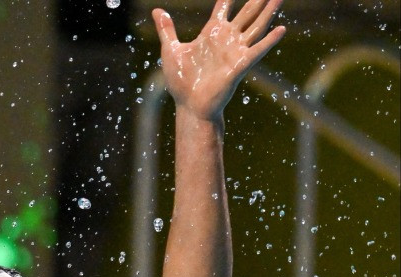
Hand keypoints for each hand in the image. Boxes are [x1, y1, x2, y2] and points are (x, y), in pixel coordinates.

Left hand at [154, 0, 285, 120]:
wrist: (189, 104)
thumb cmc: (181, 81)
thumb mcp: (170, 50)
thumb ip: (166, 30)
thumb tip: (156, 11)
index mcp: (211, 33)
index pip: (223, 8)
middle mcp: (227, 39)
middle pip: (246, 13)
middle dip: (257, 0)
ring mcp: (235, 51)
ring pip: (257, 26)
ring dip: (269, 12)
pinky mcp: (240, 64)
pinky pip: (257, 50)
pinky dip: (269, 41)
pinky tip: (281, 29)